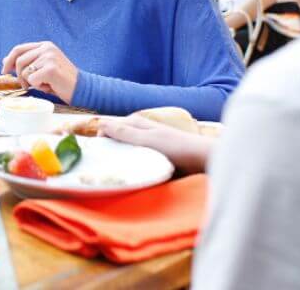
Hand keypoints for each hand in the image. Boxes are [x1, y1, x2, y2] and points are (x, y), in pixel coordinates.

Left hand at [1, 41, 78, 103]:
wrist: (81, 88)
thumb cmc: (60, 80)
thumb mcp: (41, 68)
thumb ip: (26, 62)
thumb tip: (5, 61)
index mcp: (44, 45)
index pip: (19, 49)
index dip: (9, 60)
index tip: (4, 70)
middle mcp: (47, 48)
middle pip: (19, 61)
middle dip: (19, 76)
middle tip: (27, 85)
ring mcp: (49, 57)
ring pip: (24, 71)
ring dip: (30, 82)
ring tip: (44, 83)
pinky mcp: (51, 68)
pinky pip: (32, 80)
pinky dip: (38, 86)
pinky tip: (49, 85)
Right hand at [99, 114, 213, 173]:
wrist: (203, 160)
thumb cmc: (176, 146)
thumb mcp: (147, 139)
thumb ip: (124, 132)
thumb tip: (100, 124)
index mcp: (137, 123)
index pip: (110, 127)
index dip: (101, 138)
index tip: (96, 154)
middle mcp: (141, 132)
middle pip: (118, 140)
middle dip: (110, 151)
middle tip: (103, 166)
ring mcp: (148, 145)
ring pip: (127, 152)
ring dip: (122, 161)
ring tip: (116, 173)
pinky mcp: (155, 158)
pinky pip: (138, 162)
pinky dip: (134, 168)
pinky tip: (132, 177)